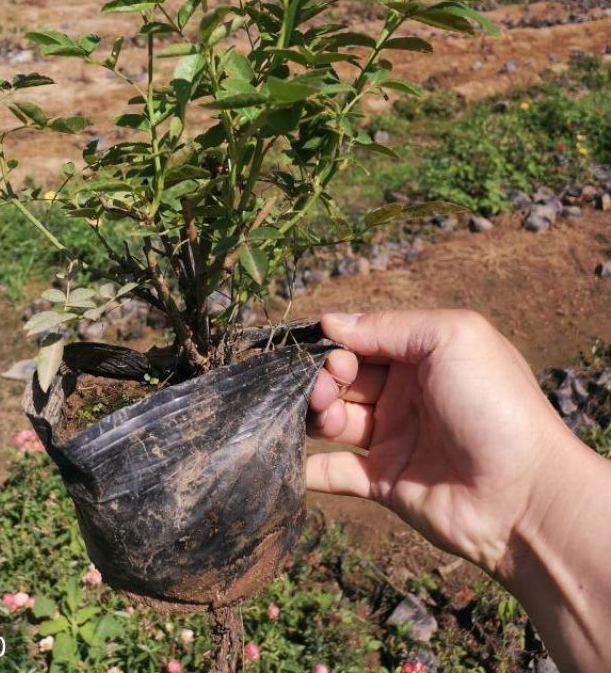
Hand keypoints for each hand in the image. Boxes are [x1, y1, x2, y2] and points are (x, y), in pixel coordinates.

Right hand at [306, 309, 576, 573]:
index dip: (338, 343)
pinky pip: (334, 471)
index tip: (330, 354)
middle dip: (322, 377)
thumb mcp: (450, 339)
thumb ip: (389, 326)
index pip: (363, 340)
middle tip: (324, 388)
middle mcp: (404, 394)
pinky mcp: (383, 482)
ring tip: (325, 417)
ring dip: (316, 413)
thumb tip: (330, 322)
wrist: (524, 495)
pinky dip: (308, 466)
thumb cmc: (495, 404)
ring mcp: (393, 438)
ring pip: (333, 418)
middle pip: (342, 377)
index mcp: (422, 355)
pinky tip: (292, 458)